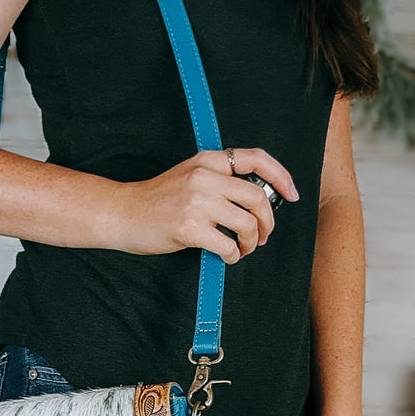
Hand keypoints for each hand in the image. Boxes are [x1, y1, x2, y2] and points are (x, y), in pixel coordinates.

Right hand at [112, 148, 298, 262]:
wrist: (122, 212)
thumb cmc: (157, 199)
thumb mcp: (190, 175)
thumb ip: (220, 181)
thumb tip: (256, 202)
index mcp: (207, 160)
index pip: (256, 158)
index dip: (281, 176)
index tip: (292, 194)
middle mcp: (204, 177)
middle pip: (257, 198)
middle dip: (267, 222)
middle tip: (262, 236)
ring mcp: (197, 202)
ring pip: (246, 224)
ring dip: (251, 242)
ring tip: (243, 248)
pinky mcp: (189, 228)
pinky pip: (228, 245)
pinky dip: (234, 255)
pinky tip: (227, 256)